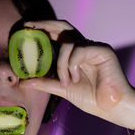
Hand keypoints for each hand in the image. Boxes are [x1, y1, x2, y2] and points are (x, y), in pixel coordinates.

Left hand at [20, 20, 134, 123]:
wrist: (111, 108)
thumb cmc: (90, 98)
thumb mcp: (62, 88)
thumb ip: (44, 83)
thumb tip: (22, 82)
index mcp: (74, 53)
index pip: (57, 34)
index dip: (42, 28)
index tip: (25, 28)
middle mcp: (83, 46)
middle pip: (63, 26)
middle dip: (45, 25)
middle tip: (29, 28)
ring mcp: (93, 47)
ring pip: (69, 43)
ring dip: (61, 63)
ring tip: (65, 81)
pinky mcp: (103, 51)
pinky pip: (80, 50)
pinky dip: (72, 64)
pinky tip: (75, 78)